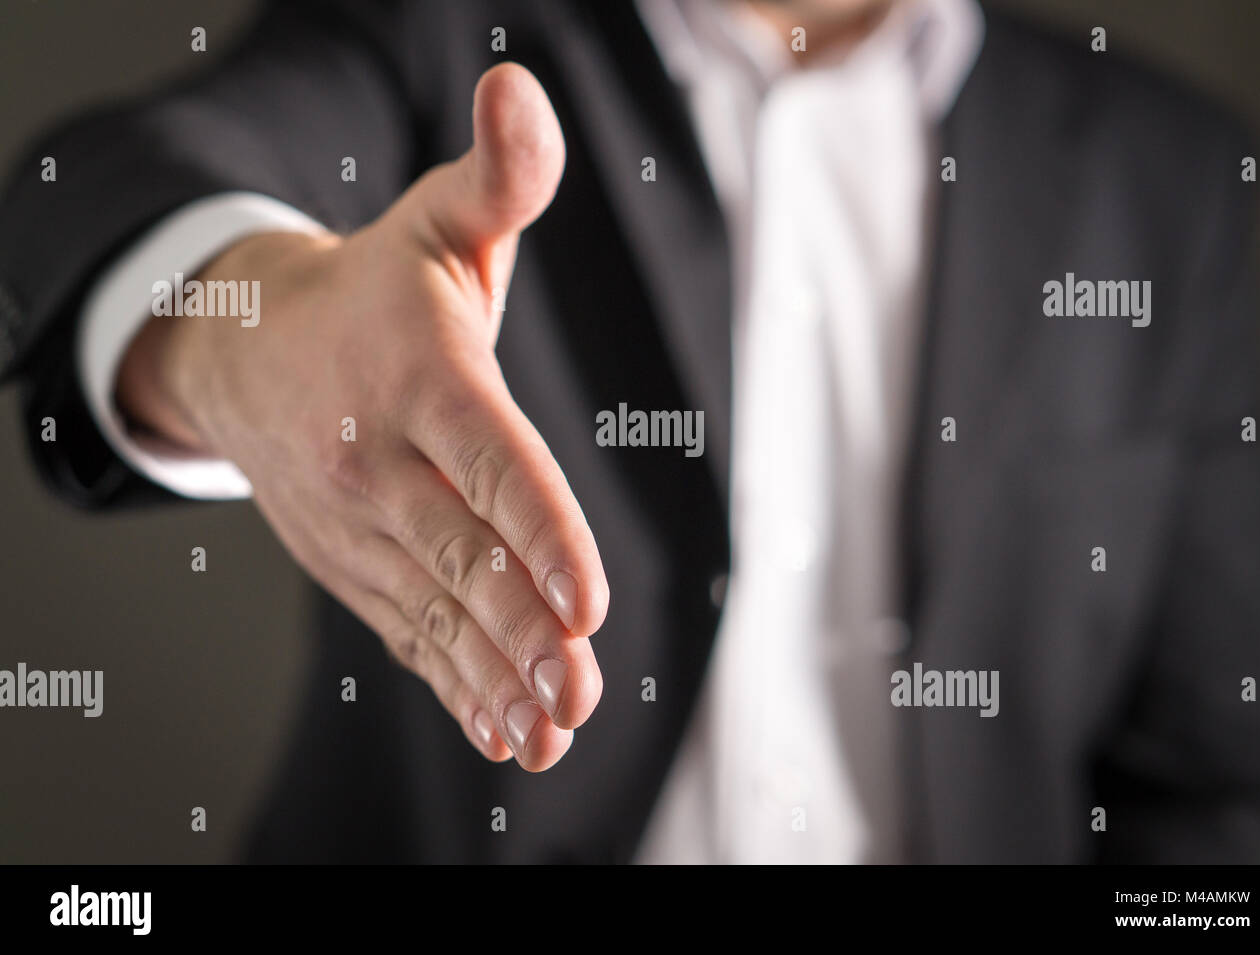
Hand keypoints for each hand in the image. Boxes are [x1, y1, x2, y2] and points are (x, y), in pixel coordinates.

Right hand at [116, 64, 607, 770]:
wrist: (249, 350)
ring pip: (441, 612)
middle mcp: (387, 465)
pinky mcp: (363, 569)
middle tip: (581, 689)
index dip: (539, 530)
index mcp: (422, 380)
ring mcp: (367, 529)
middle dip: (527, 631)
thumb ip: (499, 174)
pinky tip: (507, 734)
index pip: (490, 463)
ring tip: (552, 729)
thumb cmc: (376, 288)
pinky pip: (414, 636)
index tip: (588, 598)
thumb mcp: (436, 221)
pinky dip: (460, 686)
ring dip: (499, 676)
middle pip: (466, 558)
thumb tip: (522, 89)